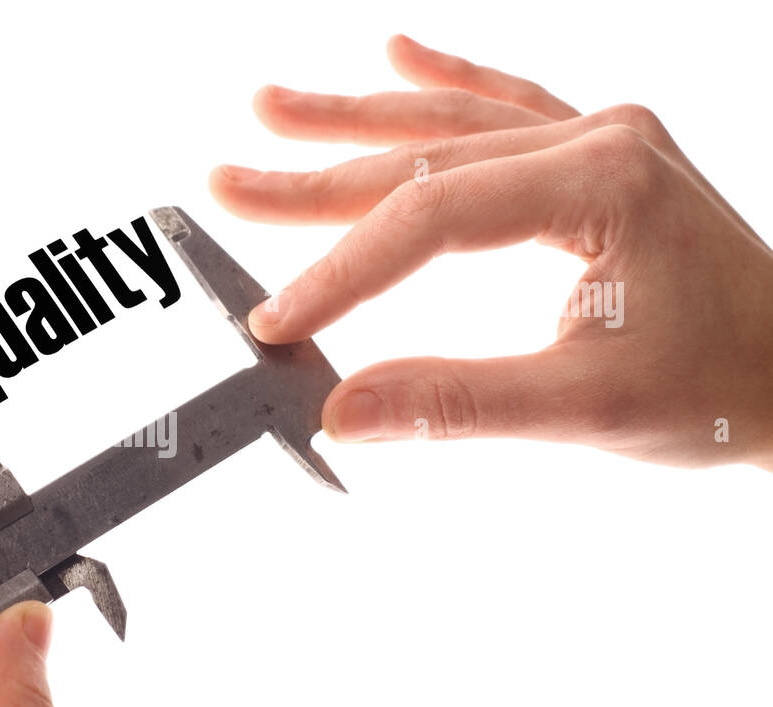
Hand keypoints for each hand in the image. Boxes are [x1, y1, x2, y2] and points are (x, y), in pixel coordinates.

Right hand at [211, 35, 772, 469]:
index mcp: (600, 184)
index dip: (341, 271)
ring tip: (270, 109)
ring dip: (355, 117)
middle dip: (314, 179)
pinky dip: (445, 82)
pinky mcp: (599, 154)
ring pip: (451, 119)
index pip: (431, 217)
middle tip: (225, 187)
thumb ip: (456, 403)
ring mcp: (600, 137)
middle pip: (422, 154)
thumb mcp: (587, 407)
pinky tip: (394, 53)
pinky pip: (506, 104)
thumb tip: (343, 412)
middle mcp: (597, 140)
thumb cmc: (724, 385)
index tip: (277, 322)